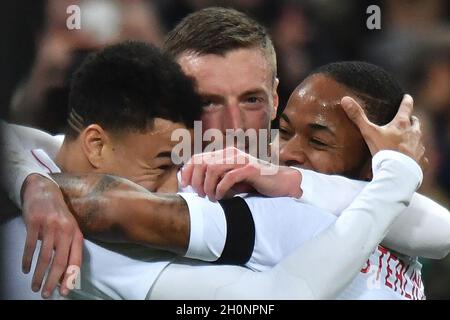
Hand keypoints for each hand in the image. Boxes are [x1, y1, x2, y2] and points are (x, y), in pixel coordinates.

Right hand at [21, 174, 82, 297]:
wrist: (45, 190)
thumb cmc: (58, 214)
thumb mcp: (69, 229)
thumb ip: (68, 248)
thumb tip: (63, 273)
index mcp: (76, 233)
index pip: (76, 259)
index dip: (70, 277)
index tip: (64, 291)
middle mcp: (65, 230)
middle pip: (60, 261)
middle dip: (52, 280)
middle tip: (45, 294)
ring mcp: (50, 226)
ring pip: (45, 257)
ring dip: (38, 274)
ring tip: (34, 286)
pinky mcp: (35, 222)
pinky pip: (30, 246)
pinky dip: (27, 260)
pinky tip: (25, 269)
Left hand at [181, 147, 301, 200]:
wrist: (279, 183)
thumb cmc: (253, 183)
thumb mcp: (230, 180)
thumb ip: (215, 179)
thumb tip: (194, 186)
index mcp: (224, 154)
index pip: (198, 157)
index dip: (188, 171)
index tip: (184, 186)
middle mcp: (231, 153)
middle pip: (203, 162)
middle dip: (197, 180)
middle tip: (200, 195)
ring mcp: (241, 159)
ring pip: (213, 168)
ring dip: (208, 186)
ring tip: (210, 198)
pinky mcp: (250, 169)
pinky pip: (229, 177)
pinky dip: (221, 188)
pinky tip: (220, 197)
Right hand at [341, 94, 426, 167]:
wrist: (398, 172)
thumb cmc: (384, 150)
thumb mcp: (369, 132)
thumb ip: (358, 117)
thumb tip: (345, 99)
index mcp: (402, 124)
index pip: (406, 106)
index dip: (406, 100)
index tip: (407, 96)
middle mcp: (414, 133)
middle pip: (415, 121)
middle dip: (411, 119)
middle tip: (408, 119)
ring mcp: (419, 146)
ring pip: (419, 138)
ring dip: (414, 136)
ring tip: (407, 139)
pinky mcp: (421, 160)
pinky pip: (421, 155)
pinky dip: (417, 155)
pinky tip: (411, 158)